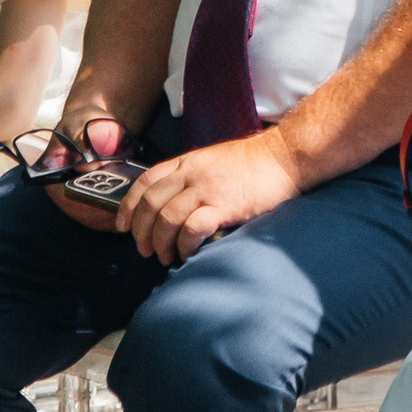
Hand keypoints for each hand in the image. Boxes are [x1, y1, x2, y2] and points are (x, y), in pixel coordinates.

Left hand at [114, 134, 303, 265]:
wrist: (287, 156)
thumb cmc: (257, 162)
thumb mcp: (214, 160)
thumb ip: (193, 176)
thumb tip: (175, 202)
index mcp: (188, 162)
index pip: (145, 182)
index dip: (129, 207)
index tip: (124, 226)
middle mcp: (192, 174)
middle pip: (151, 204)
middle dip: (141, 232)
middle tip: (145, 250)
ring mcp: (208, 189)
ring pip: (166, 218)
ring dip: (160, 242)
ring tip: (166, 256)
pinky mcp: (225, 205)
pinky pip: (192, 228)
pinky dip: (184, 244)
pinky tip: (188, 251)